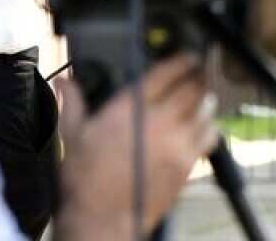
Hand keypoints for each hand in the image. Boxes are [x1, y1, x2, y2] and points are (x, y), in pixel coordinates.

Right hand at [53, 55, 217, 240]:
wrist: (102, 218)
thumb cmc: (85, 179)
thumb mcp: (73, 137)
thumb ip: (73, 104)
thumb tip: (66, 82)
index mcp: (130, 109)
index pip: (167, 73)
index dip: (182, 60)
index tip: (188, 57)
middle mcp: (158, 120)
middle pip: (193, 87)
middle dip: (198, 76)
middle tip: (199, 72)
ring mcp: (177, 141)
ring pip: (205, 108)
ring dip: (205, 99)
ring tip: (202, 95)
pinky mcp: (188, 162)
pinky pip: (210, 135)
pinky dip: (210, 126)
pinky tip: (204, 124)